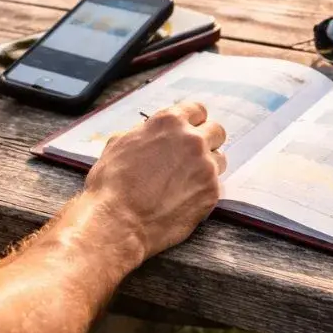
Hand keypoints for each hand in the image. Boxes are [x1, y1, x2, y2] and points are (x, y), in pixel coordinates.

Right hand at [83, 101, 226, 260]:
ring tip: (186, 182)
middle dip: (207, 142)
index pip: (197, 110)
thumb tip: (150, 133)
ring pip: (220, 159)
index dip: (193, 122)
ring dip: (207, 167)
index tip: (190, 131)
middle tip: (192, 157)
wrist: (117, 221)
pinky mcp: (211, 192)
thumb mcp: (119, 143)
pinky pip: (215, 186)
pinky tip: (183, 200)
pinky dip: (203, 192)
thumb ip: (143, 132)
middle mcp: (192, 140)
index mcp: (169, 122)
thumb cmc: (112, 184)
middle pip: (216, 132)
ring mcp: (205, 166)